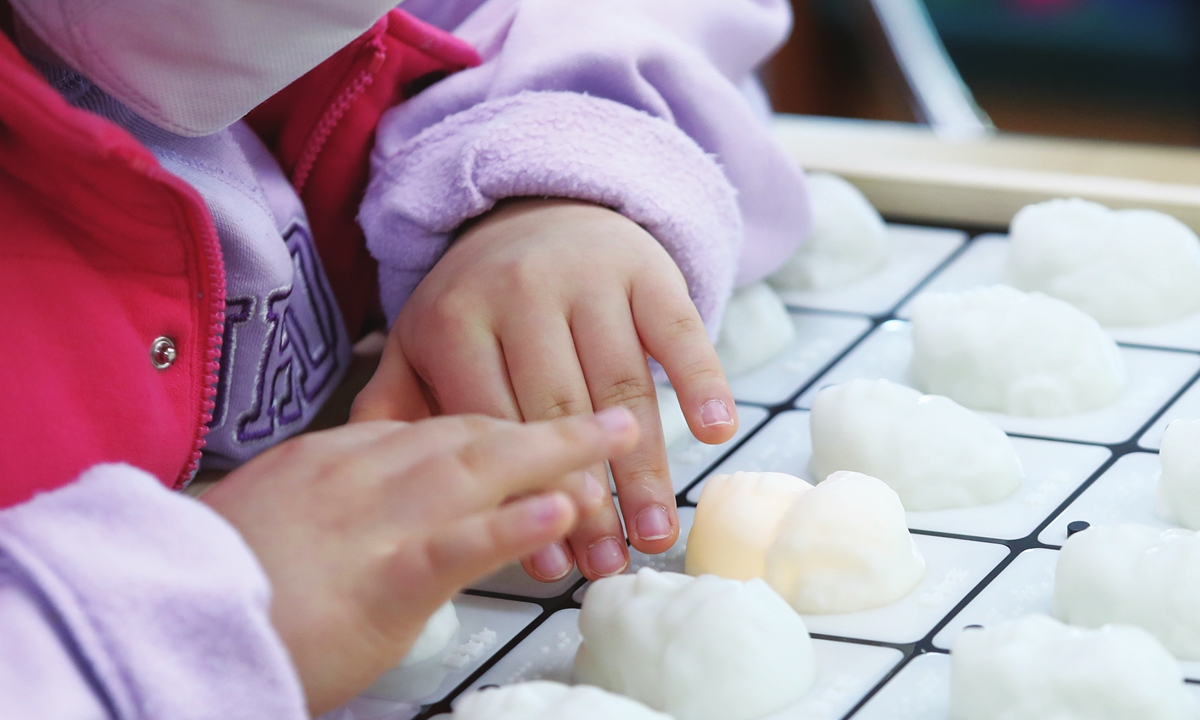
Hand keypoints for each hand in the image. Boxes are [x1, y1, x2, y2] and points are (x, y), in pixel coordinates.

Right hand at [202, 408, 637, 713]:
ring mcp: (378, 518)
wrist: (156, 613)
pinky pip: (461, 540)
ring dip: (558, 452)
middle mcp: (366, 470)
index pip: (436, 426)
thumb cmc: (211, 576)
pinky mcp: (384, 575)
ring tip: (618, 441)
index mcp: (339, 457)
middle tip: (611, 417)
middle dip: (549, 420)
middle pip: (474, 431)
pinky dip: (515, 521)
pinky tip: (559, 511)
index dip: (501, 424)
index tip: (542, 424)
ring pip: (483, 469)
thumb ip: (325, 505)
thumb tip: (357, 515)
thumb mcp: (271, 518)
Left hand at [356, 198, 736, 581]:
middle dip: (586, 499)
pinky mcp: (647, 269)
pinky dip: (702, 380)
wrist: (538, 208)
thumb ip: (393, 405)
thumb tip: (369, 478)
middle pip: (559, 413)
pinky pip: (679, 330)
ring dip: (644, 468)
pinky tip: (716, 432)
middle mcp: (521, 293)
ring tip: (654, 535)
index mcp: (456, 320)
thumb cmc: (478, 299)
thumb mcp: (420, 341)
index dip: (522, 497)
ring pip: (623, 385)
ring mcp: (589, 277)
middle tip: (606, 565)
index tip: (547, 564)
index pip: (492, 424)